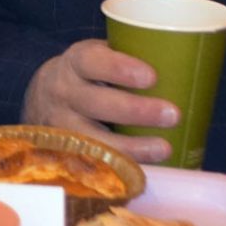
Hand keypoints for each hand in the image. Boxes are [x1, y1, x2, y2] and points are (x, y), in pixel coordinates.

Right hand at [21, 38, 178, 162]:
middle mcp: (64, 92)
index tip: (152, 77)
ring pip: (93, 139)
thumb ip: (127, 56)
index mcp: (77, 61)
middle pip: (98, 103)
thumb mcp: (98, 54)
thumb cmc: (88, 72)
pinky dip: (116, 170)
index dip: (121, 69)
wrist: (41, 95)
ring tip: (165, 148)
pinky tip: (141, 171)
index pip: (94, 61)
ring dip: (132, 147)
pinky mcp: (62, 153)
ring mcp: (60, 126)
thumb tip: (184, 60)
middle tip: (173, 114)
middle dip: (137, 111)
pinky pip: (88, 166)